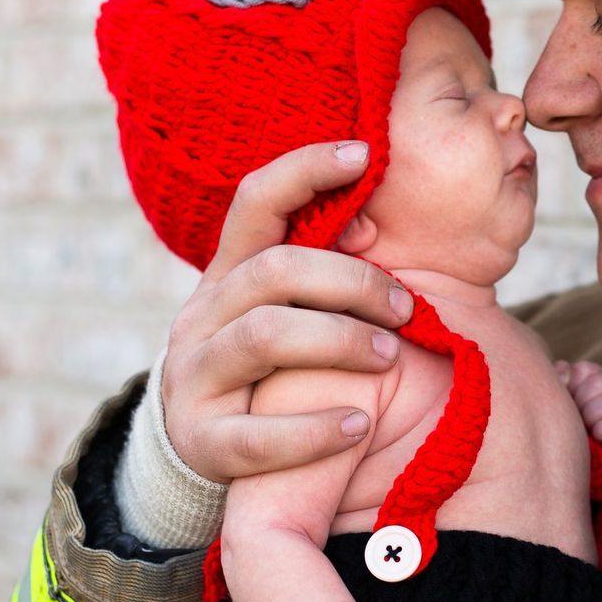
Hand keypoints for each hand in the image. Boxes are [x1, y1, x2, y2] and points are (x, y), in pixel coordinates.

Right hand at [161, 141, 414, 483]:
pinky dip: (313, 430)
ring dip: (339, 340)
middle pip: (274, 270)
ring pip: (264, 336)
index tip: (364, 153)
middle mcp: (203, 316)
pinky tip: (359, 426)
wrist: (199, 449)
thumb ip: (320, 275)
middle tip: (406, 308)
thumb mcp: (282, 312)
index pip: (255, 202)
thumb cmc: (265, 368)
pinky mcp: (202, 441)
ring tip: (389, 355)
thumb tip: (376, 221)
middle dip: (352, 281)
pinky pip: (257, 436)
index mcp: (228, 276)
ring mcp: (195, 377)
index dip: (305, 170)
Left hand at [556, 359, 601, 453]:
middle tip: (579, 420)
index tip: (569, 404)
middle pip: (601, 383)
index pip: (585, 371)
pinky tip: (598, 437)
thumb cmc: (564, 427)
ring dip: (593, 418)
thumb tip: (564, 369)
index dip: (572, 389)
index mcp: (598, 377)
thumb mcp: (556, 401)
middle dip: (583, 404)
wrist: (573, 463)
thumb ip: (557, 381)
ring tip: (588, 429)